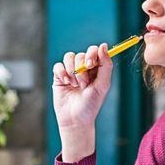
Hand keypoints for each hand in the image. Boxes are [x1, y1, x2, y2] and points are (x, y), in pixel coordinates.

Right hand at [51, 43, 113, 158]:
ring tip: (75, 85)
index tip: (91, 64)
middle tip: (84, 83)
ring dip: (72, 70)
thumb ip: (106, 65)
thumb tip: (103, 45)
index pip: (95, 51)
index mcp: (97, 69)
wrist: (75, 119)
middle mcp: (84, 68)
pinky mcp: (59, 77)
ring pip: (69, 57)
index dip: (92, 54)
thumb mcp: (102, 85)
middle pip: (81, 54)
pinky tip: (66, 82)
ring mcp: (71, 72)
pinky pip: (58, 66)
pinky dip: (62, 72)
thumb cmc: (91, 105)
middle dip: (81, 68)